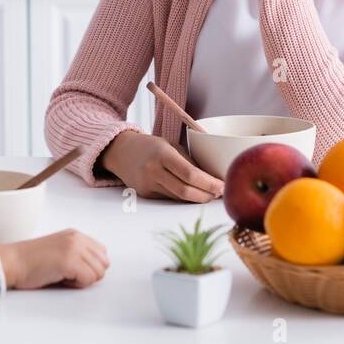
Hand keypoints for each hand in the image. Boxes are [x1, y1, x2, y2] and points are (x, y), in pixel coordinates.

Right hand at [0, 229, 108, 288]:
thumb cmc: (31, 261)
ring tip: (63, 276)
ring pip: (98, 273)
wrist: (12, 262)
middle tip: (69, 275)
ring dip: (83, 280)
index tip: (74, 269)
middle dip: (90, 274)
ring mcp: (74, 249)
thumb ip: (79, 253)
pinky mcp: (69, 262)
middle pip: (103, 264)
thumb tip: (97, 269)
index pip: (102, 252)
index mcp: (75, 235)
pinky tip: (60, 278)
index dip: (91, 266)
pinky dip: (76, 284)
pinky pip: (88, 280)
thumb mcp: (60, 249)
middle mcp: (77, 239)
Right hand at [100, 130, 223, 202]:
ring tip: (211, 194)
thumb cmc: (150, 146)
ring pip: (179, 197)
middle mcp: (153, 171)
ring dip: (198, 198)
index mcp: (162, 154)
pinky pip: (170, 198)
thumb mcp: (170, 145)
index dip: (209, 183)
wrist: (121, 151)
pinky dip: (184, 197)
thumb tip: (212, 177)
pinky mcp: (146, 194)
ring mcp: (148, 185)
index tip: (222, 185)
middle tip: (220, 193)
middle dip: (206, 195)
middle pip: (185, 191)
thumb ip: (188, 161)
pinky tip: (194, 194)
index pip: (190, 174)